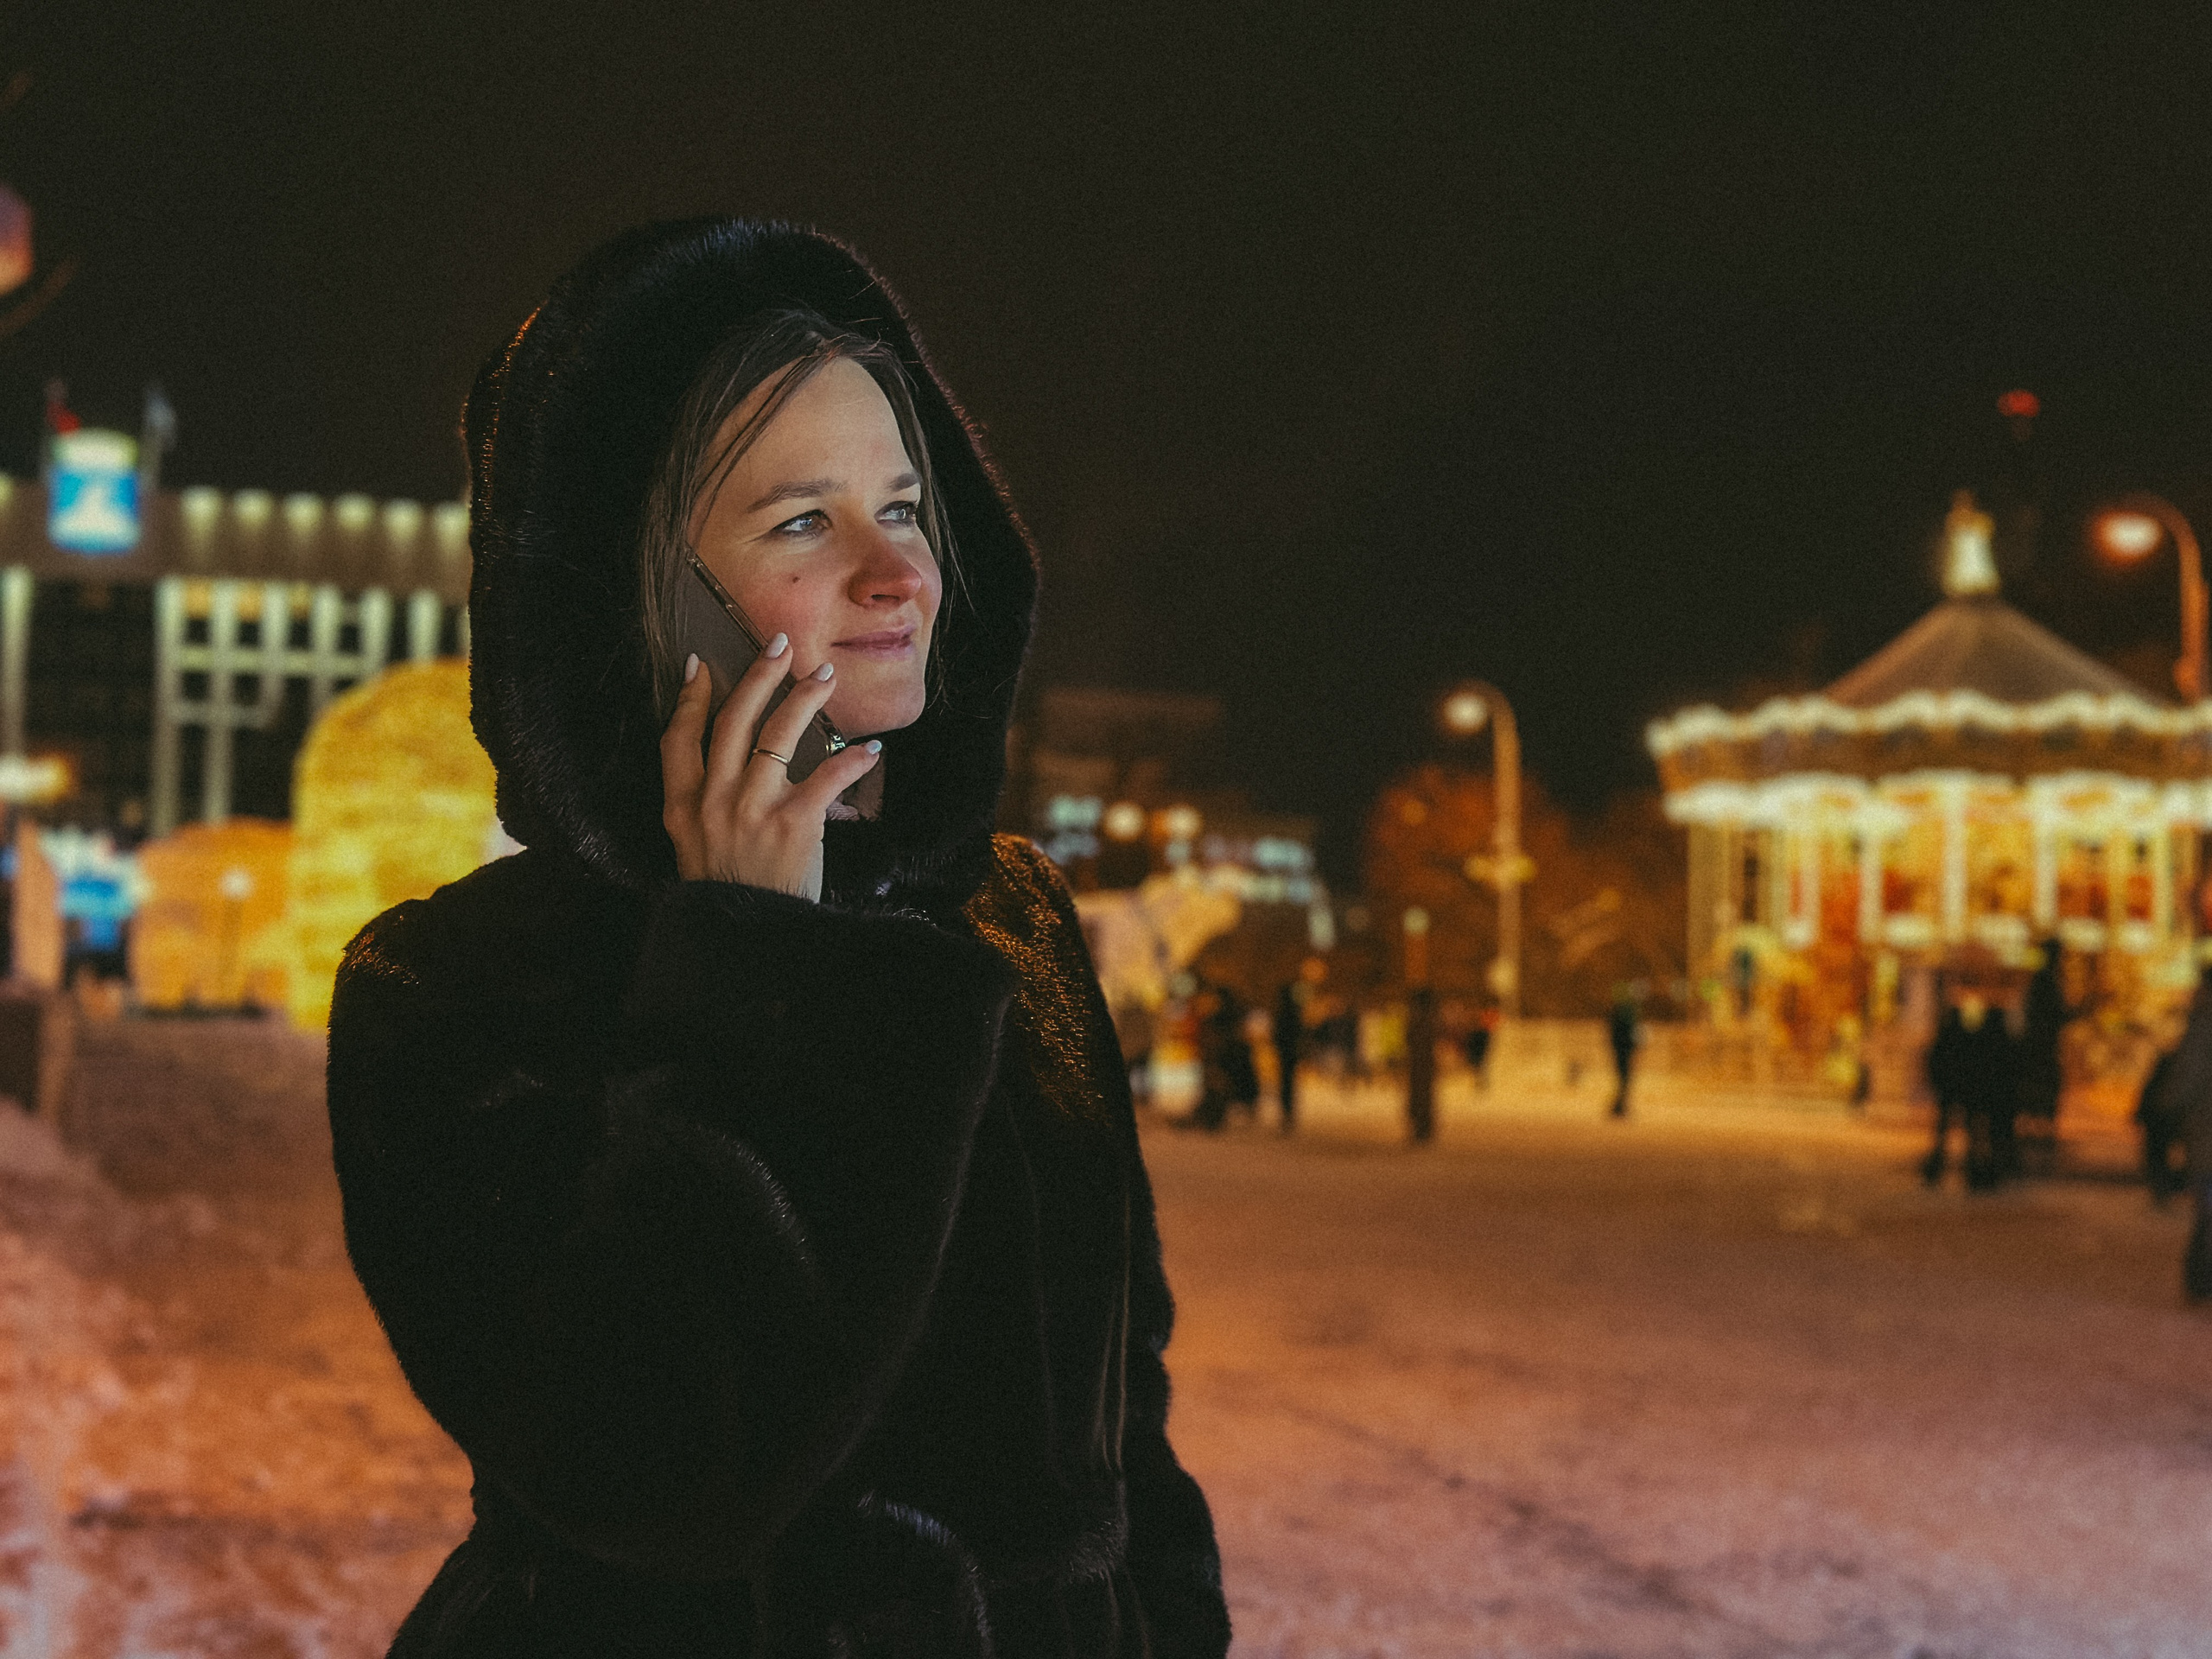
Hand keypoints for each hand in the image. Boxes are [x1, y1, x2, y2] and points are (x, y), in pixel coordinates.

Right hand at [660, 634, 883, 899]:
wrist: (747, 938)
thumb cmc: (727, 892)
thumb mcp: (693, 848)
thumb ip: (702, 805)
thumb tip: (729, 764)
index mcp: (683, 805)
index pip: (679, 737)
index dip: (690, 698)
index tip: (699, 665)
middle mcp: (713, 800)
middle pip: (734, 721)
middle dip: (758, 676)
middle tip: (780, 645)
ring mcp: (753, 809)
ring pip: (778, 734)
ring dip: (804, 698)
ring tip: (824, 676)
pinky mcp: (794, 823)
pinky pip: (826, 777)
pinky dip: (852, 761)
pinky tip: (871, 751)